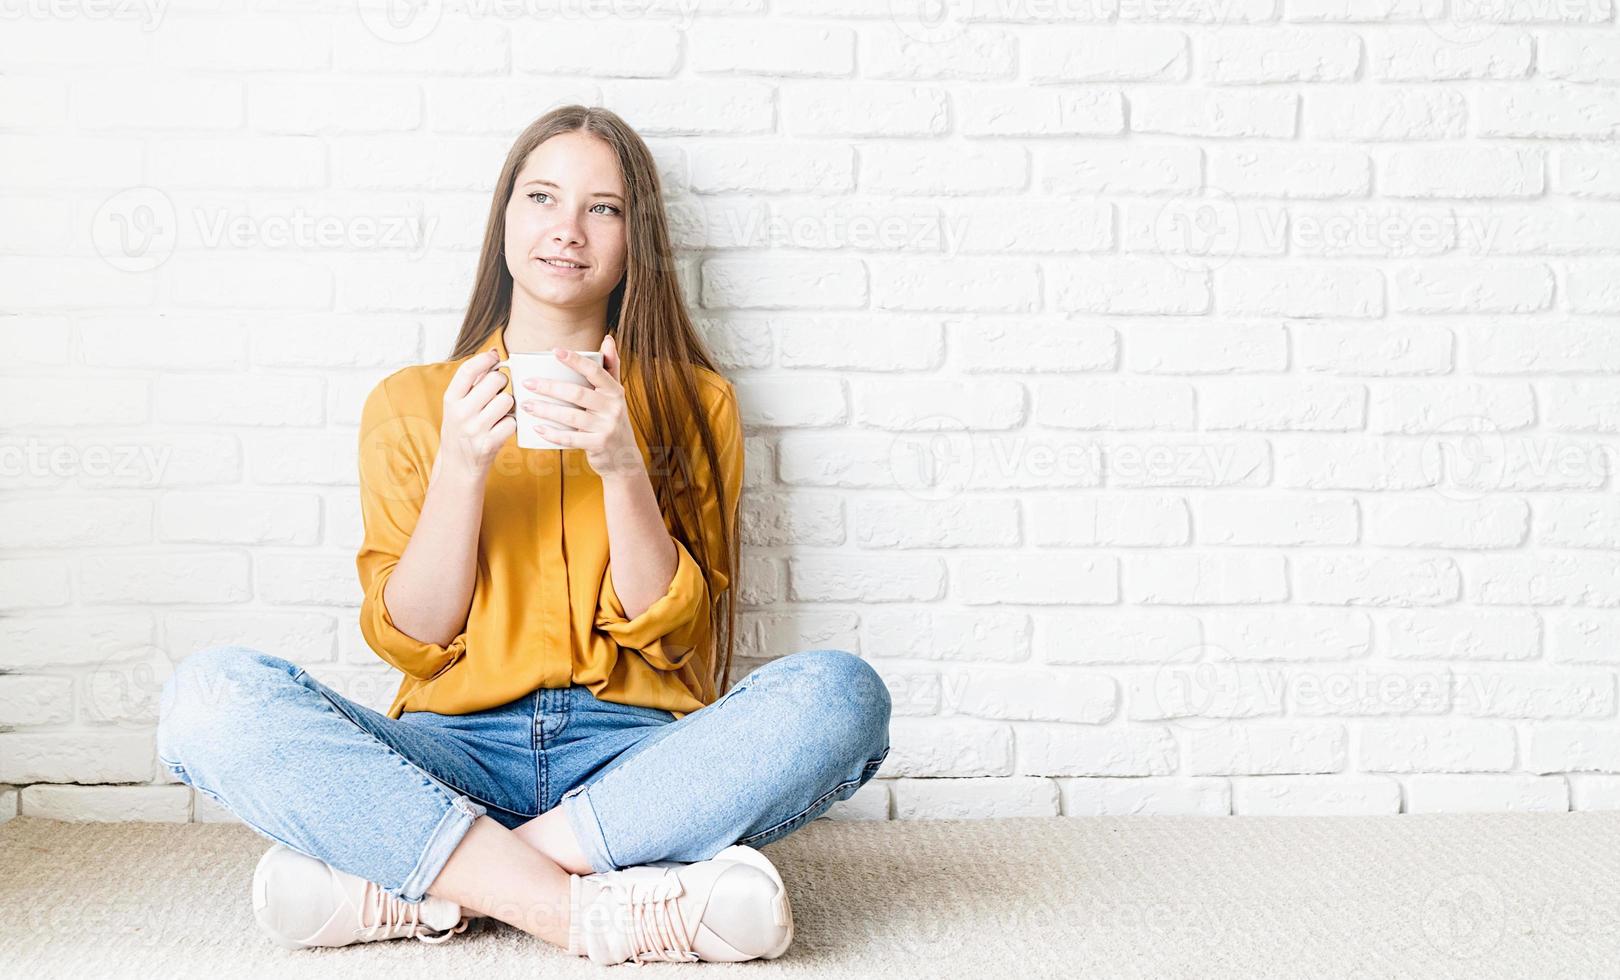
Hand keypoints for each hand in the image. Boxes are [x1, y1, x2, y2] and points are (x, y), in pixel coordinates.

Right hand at [436, 349, 515, 480]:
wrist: (458, 468)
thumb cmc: (461, 430)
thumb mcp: (458, 405)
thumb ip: (474, 381)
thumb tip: (494, 353)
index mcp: (450, 400)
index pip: (468, 370)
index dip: (485, 359)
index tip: (495, 357)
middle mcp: (460, 413)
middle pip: (495, 381)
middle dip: (502, 382)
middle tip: (499, 391)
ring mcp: (475, 429)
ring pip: (507, 400)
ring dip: (509, 404)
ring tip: (499, 412)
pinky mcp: (489, 444)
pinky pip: (512, 422)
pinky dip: (511, 423)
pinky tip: (502, 427)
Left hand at [518, 334, 643, 478]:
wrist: (624, 457)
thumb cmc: (612, 419)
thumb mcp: (615, 394)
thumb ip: (611, 367)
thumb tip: (608, 339)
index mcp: (615, 391)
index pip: (595, 371)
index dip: (575, 360)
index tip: (554, 350)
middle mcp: (613, 408)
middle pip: (577, 393)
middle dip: (549, 387)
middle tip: (527, 383)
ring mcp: (607, 428)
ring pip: (571, 417)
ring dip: (546, 410)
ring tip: (526, 405)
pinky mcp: (598, 445)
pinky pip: (571, 439)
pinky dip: (553, 434)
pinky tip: (537, 428)